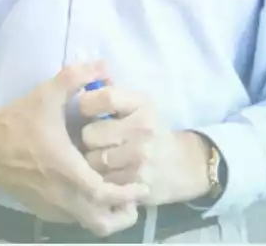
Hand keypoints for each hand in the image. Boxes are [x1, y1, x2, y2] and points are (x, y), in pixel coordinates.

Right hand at [0, 61, 147, 236]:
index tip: (142, 183)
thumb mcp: (46, 94)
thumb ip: (76, 77)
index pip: (101, 194)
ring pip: (88, 224)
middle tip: (137, 195)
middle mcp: (59, 195)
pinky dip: (91, 212)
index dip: (126, 192)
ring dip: (109, 214)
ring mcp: (51, 206)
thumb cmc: (17, 122)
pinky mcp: (43, 210)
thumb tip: (103, 64)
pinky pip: (74, 219)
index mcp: (64, 169)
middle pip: (100, 221)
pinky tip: (98, 192)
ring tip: (123, 195)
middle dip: (123, 213)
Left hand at [78, 84, 211, 205]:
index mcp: (143, 104)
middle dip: (88, 138)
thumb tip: (83, 81)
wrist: (181, 165)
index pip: (106, 97)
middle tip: (98, 140)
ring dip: (92, 161)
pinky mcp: (135, 183)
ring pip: (91, 160)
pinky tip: (112, 173)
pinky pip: (100, 181)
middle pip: (90, 133)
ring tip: (104, 157)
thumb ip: (113, 95)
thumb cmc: (150, 129)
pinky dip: (101, 179)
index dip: (87, 103)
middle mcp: (144, 128)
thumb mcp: (139, 106)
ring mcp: (140, 158)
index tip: (84, 110)